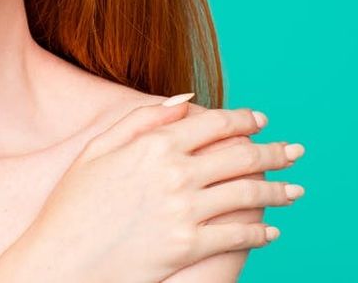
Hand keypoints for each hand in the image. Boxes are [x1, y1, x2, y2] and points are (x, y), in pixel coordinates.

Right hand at [0, 96, 305, 282]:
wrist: (63, 259)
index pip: (215, 123)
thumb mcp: (96, 150)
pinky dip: (262, 232)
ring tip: (295, 191)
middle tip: (294, 152)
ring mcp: (184, 211)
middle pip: (242, 156)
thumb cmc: (73, 204)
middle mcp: (175, 173)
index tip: (261, 120)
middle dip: (275, 152)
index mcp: (154, 144)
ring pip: (248, 195)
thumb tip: (185, 98)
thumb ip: (140, 119)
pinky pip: (238, 235)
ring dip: (278, 191)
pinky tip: (272, 230)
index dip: (243, 119)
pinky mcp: (189, 245)